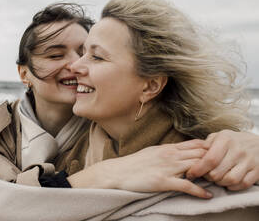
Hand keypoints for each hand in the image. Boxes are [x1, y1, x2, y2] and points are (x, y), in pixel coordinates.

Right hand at [68, 140, 211, 198]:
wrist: (117, 172)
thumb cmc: (133, 164)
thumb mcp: (152, 152)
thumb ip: (167, 152)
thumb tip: (179, 152)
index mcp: (167, 147)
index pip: (195, 145)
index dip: (210, 150)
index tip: (218, 156)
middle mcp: (170, 155)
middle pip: (200, 154)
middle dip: (214, 161)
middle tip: (222, 169)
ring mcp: (168, 168)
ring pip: (197, 167)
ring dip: (210, 174)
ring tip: (218, 181)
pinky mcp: (163, 181)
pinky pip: (187, 186)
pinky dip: (199, 191)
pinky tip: (207, 195)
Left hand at [186, 130, 258, 190]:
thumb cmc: (233, 140)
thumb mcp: (219, 136)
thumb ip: (205, 144)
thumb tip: (192, 156)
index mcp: (226, 140)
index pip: (210, 159)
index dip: (198, 169)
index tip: (190, 174)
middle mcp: (238, 150)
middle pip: (217, 172)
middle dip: (207, 177)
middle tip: (205, 175)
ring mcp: (249, 161)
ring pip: (230, 180)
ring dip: (220, 183)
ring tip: (217, 178)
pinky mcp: (258, 170)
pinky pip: (243, 184)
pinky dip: (233, 186)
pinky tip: (228, 182)